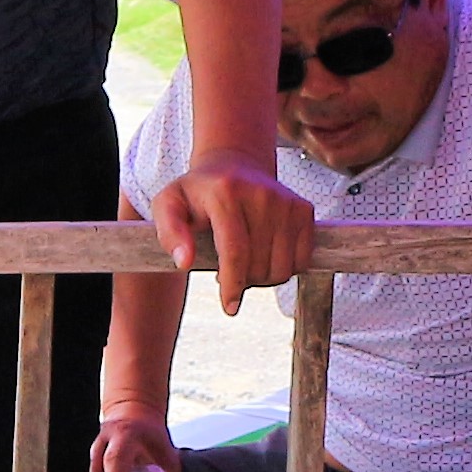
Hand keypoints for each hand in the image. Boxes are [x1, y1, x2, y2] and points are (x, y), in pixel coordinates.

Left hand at [148, 154, 314, 310]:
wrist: (234, 164)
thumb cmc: (197, 193)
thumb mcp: (168, 205)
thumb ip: (169, 233)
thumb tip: (184, 262)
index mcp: (225, 193)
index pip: (234, 251)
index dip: (233, 285)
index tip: (229, 306)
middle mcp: (260, 194)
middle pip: (259, 265)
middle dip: (243, 281)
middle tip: (229, 273)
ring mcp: (286, 201)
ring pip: (282, 267)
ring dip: (264, 278)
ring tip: (246, 264)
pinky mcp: (303, 209)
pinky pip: (301, 259)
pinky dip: (285, 268)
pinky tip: (266, 257)